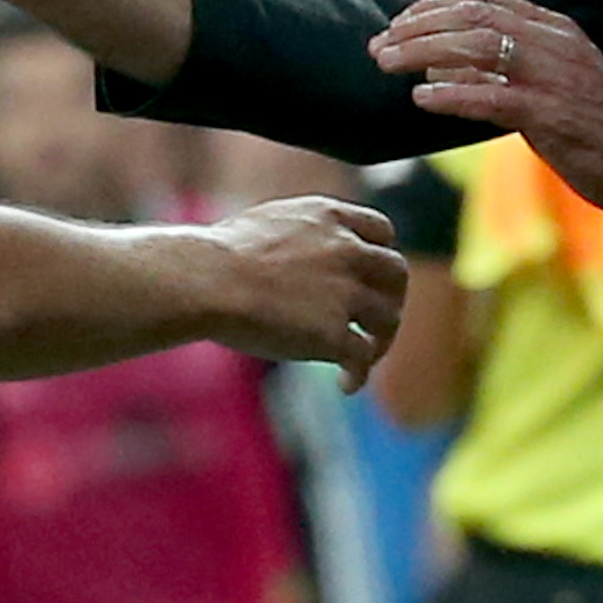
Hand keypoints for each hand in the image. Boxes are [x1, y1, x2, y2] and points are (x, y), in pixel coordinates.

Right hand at [201, 189, 409, 382]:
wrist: (206, 280)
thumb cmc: (218, 256)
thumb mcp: (271, 223)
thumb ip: (303, 235)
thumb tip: (302, 254)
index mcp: (330, 217)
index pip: (382, 232)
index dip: (382, 256)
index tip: (372, 278)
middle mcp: (347, 249)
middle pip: (396, 273)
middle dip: (391, 298)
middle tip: (376, 321)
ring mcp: (344, 292)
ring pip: (388, 317)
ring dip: (381, 339)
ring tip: (363, 357)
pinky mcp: (333, 333)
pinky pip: (362, 359)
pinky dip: (359, 374)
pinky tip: (346, 385)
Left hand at [370, 0, 602, 218]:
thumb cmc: (602, 130)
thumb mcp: (552, 86)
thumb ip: (502, 72)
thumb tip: (441, 66)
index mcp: (554, 29)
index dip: (434, 5)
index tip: (399, 22)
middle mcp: (553, 43)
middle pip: (473, 15)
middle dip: (417, 26)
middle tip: (378, 45)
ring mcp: (554, 77)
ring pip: (477, 46)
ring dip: (423, 52)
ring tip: (387, 64)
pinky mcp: (553, 115)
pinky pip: (493, 97)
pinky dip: (452, 94)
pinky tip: (421, 99)